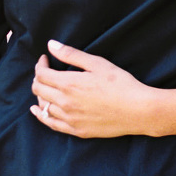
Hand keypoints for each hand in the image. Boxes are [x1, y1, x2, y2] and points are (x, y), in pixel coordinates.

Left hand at [31, 40, 159, 137]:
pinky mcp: (76, 130)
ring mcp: (69, 119)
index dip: (40, 64)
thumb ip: (71, 54)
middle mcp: (64, 103)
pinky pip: (51, 123)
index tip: (46, 59)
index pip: (42, 74)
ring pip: (43, 106)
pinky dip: (41, 115)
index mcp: (68, 84)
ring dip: (41, 94)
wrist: (137, 110)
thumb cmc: (120, 84)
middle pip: (38, 90)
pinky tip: (38, 111)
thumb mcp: (97, 63)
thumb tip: (50, 45)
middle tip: (45, 71)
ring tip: (46, 87)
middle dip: (38, 78)